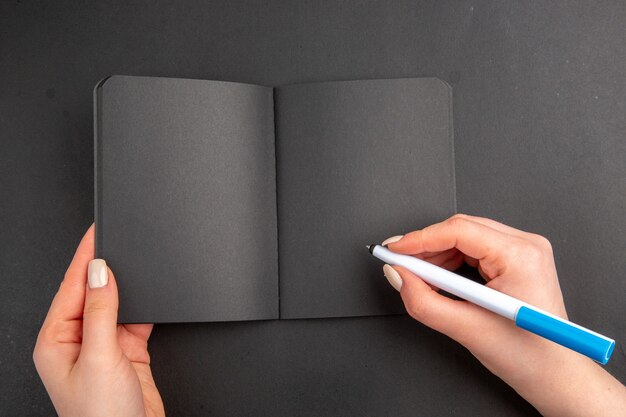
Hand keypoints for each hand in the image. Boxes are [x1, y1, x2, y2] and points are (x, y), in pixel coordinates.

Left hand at [33, 225, 164, 416]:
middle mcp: (77, 341)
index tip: (96, 232)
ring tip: (137, 266)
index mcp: (56, 340)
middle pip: (93, 292)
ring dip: (128, 288)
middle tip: (120, 239)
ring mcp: (103, 346)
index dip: (85, 258)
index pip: (71, 287)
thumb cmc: (101, 416)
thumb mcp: (99, 356)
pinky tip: (150, 297)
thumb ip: (100, 311)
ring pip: (116, 303)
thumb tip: (99, 272)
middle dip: (106, 267)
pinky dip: (145, 307)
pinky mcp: (127, 352)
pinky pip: (136, 319)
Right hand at [382, 214, 625, 416]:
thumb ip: (424, 300)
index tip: (393, 249)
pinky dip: (451, 260)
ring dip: (437, 254)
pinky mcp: (517, 258)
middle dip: (426, 246)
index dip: (419, 238)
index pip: (458, 231)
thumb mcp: (466, 329)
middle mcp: (526, 245)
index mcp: (520, 256)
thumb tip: (397, 274)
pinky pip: (475, 248)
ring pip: (465, 237)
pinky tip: (438, 277)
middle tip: (399, 263)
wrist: (554, 374)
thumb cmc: (528, 355)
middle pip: (461, 229)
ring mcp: (524, 250)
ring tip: (418, 276)